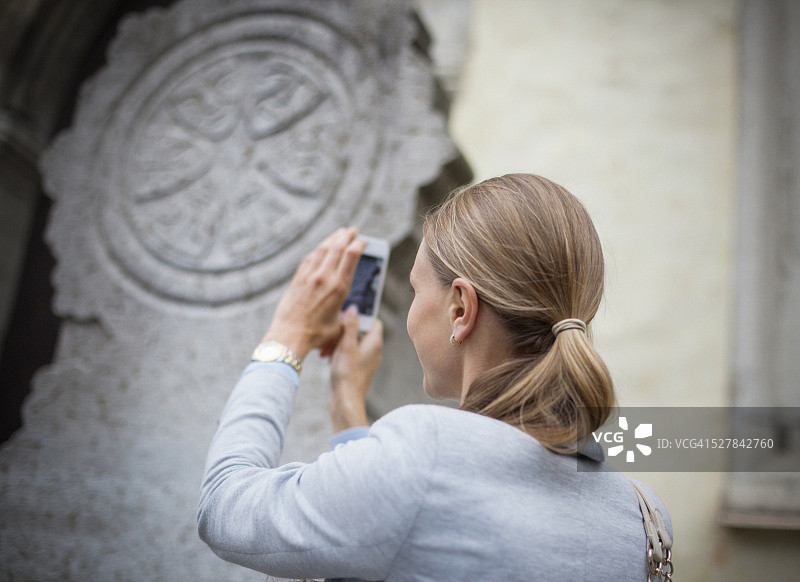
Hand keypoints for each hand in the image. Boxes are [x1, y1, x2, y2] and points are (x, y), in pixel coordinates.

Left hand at [263, 227, 365, 359]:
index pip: (352, 256)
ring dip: (332, 239)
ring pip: (322, 249)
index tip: (363, 241)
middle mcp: (324, 278)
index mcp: (339, 288)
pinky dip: (318, 250)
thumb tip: (351, 311)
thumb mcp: (339, 324)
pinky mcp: (298, 278)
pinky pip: (310, 258)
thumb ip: (347, 314)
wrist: (290, 335)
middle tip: (352, 230)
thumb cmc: (316, 334)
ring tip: (339, 233)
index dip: (359, 244)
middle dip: (347, 236)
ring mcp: (309, 276)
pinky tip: (322, 247)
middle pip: (337, 248)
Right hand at [328, 305, 382, 431]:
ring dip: (338, 343)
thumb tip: (354, 308)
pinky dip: (338, 353)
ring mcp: (366, 361)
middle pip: (360, 332)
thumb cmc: (347, 373)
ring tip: (325, 350)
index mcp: (374, 343)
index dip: (360, 317)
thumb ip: (350, 325)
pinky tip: (327, 358)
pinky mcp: (357, 369)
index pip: (373, 321)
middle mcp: (373, 351)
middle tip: (330, 336)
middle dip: (343, 332)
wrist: (345, 401)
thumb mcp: (346, 345)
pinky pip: (348, 355)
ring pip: (352, 344)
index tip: (344, 318)